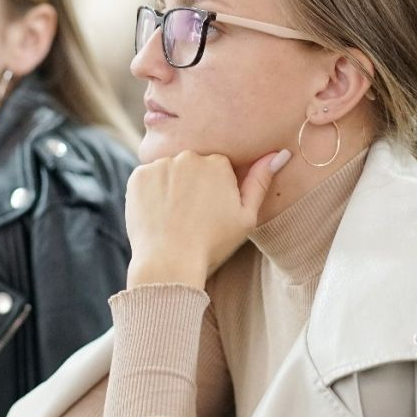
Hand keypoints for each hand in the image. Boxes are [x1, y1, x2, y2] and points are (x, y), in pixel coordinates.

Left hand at [124, 149, 289, 288]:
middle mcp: (189, 156)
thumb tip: (278, 154)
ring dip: (171, 186)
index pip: (219, 167)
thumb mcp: (246, 216)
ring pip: (169, 170)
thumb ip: (260, 182)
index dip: (216, 190)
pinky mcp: (138, 175)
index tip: (212, 211)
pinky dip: (151, 192)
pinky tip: (158, 213)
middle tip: (192, 216)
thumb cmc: (212, 244)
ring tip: (174, 216)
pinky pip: (148, 178)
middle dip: (193, 184)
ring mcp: (161, 164)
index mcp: (218, 162)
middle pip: (193, 165)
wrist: (169, 262)